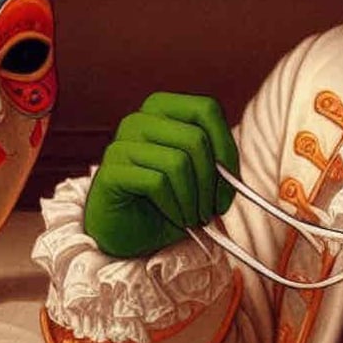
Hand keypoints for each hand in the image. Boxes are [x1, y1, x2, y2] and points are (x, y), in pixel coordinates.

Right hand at [83, 92, 239, 257]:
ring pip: (178, 162)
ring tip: (194, 217)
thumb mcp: (200, 178)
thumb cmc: (166, 201)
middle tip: (212, 208)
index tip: (231, 179)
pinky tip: (176, 217)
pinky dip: (175, 206)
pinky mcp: (110, 172)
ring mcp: (121, 144)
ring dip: (193, 199)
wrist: (127, 234)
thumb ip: (218, 166)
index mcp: (163, 109)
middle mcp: (139, 120)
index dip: (225, 146)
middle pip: (195, 138)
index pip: (206, 109)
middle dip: (211, 180)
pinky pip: (156, 183)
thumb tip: (232, 174)